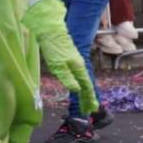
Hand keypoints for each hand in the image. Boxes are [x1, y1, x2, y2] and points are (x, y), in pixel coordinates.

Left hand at [22, 0, 97, 114]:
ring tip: (85, 103)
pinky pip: (79, 77)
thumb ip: (68, 78)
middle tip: (89, 110)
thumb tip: (77, 90)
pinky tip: (78, 88)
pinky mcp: (71, 61)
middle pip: (86, 85)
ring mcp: (76, 63)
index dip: (88, 98)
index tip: (91, 109)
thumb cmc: (54, 48)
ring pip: (83, 81)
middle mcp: (80, 67)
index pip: (86, 87)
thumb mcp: (58, 66)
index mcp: (79, 69)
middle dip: (88, 98)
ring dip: (85, 93)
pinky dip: (80, 86)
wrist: (51, 32)